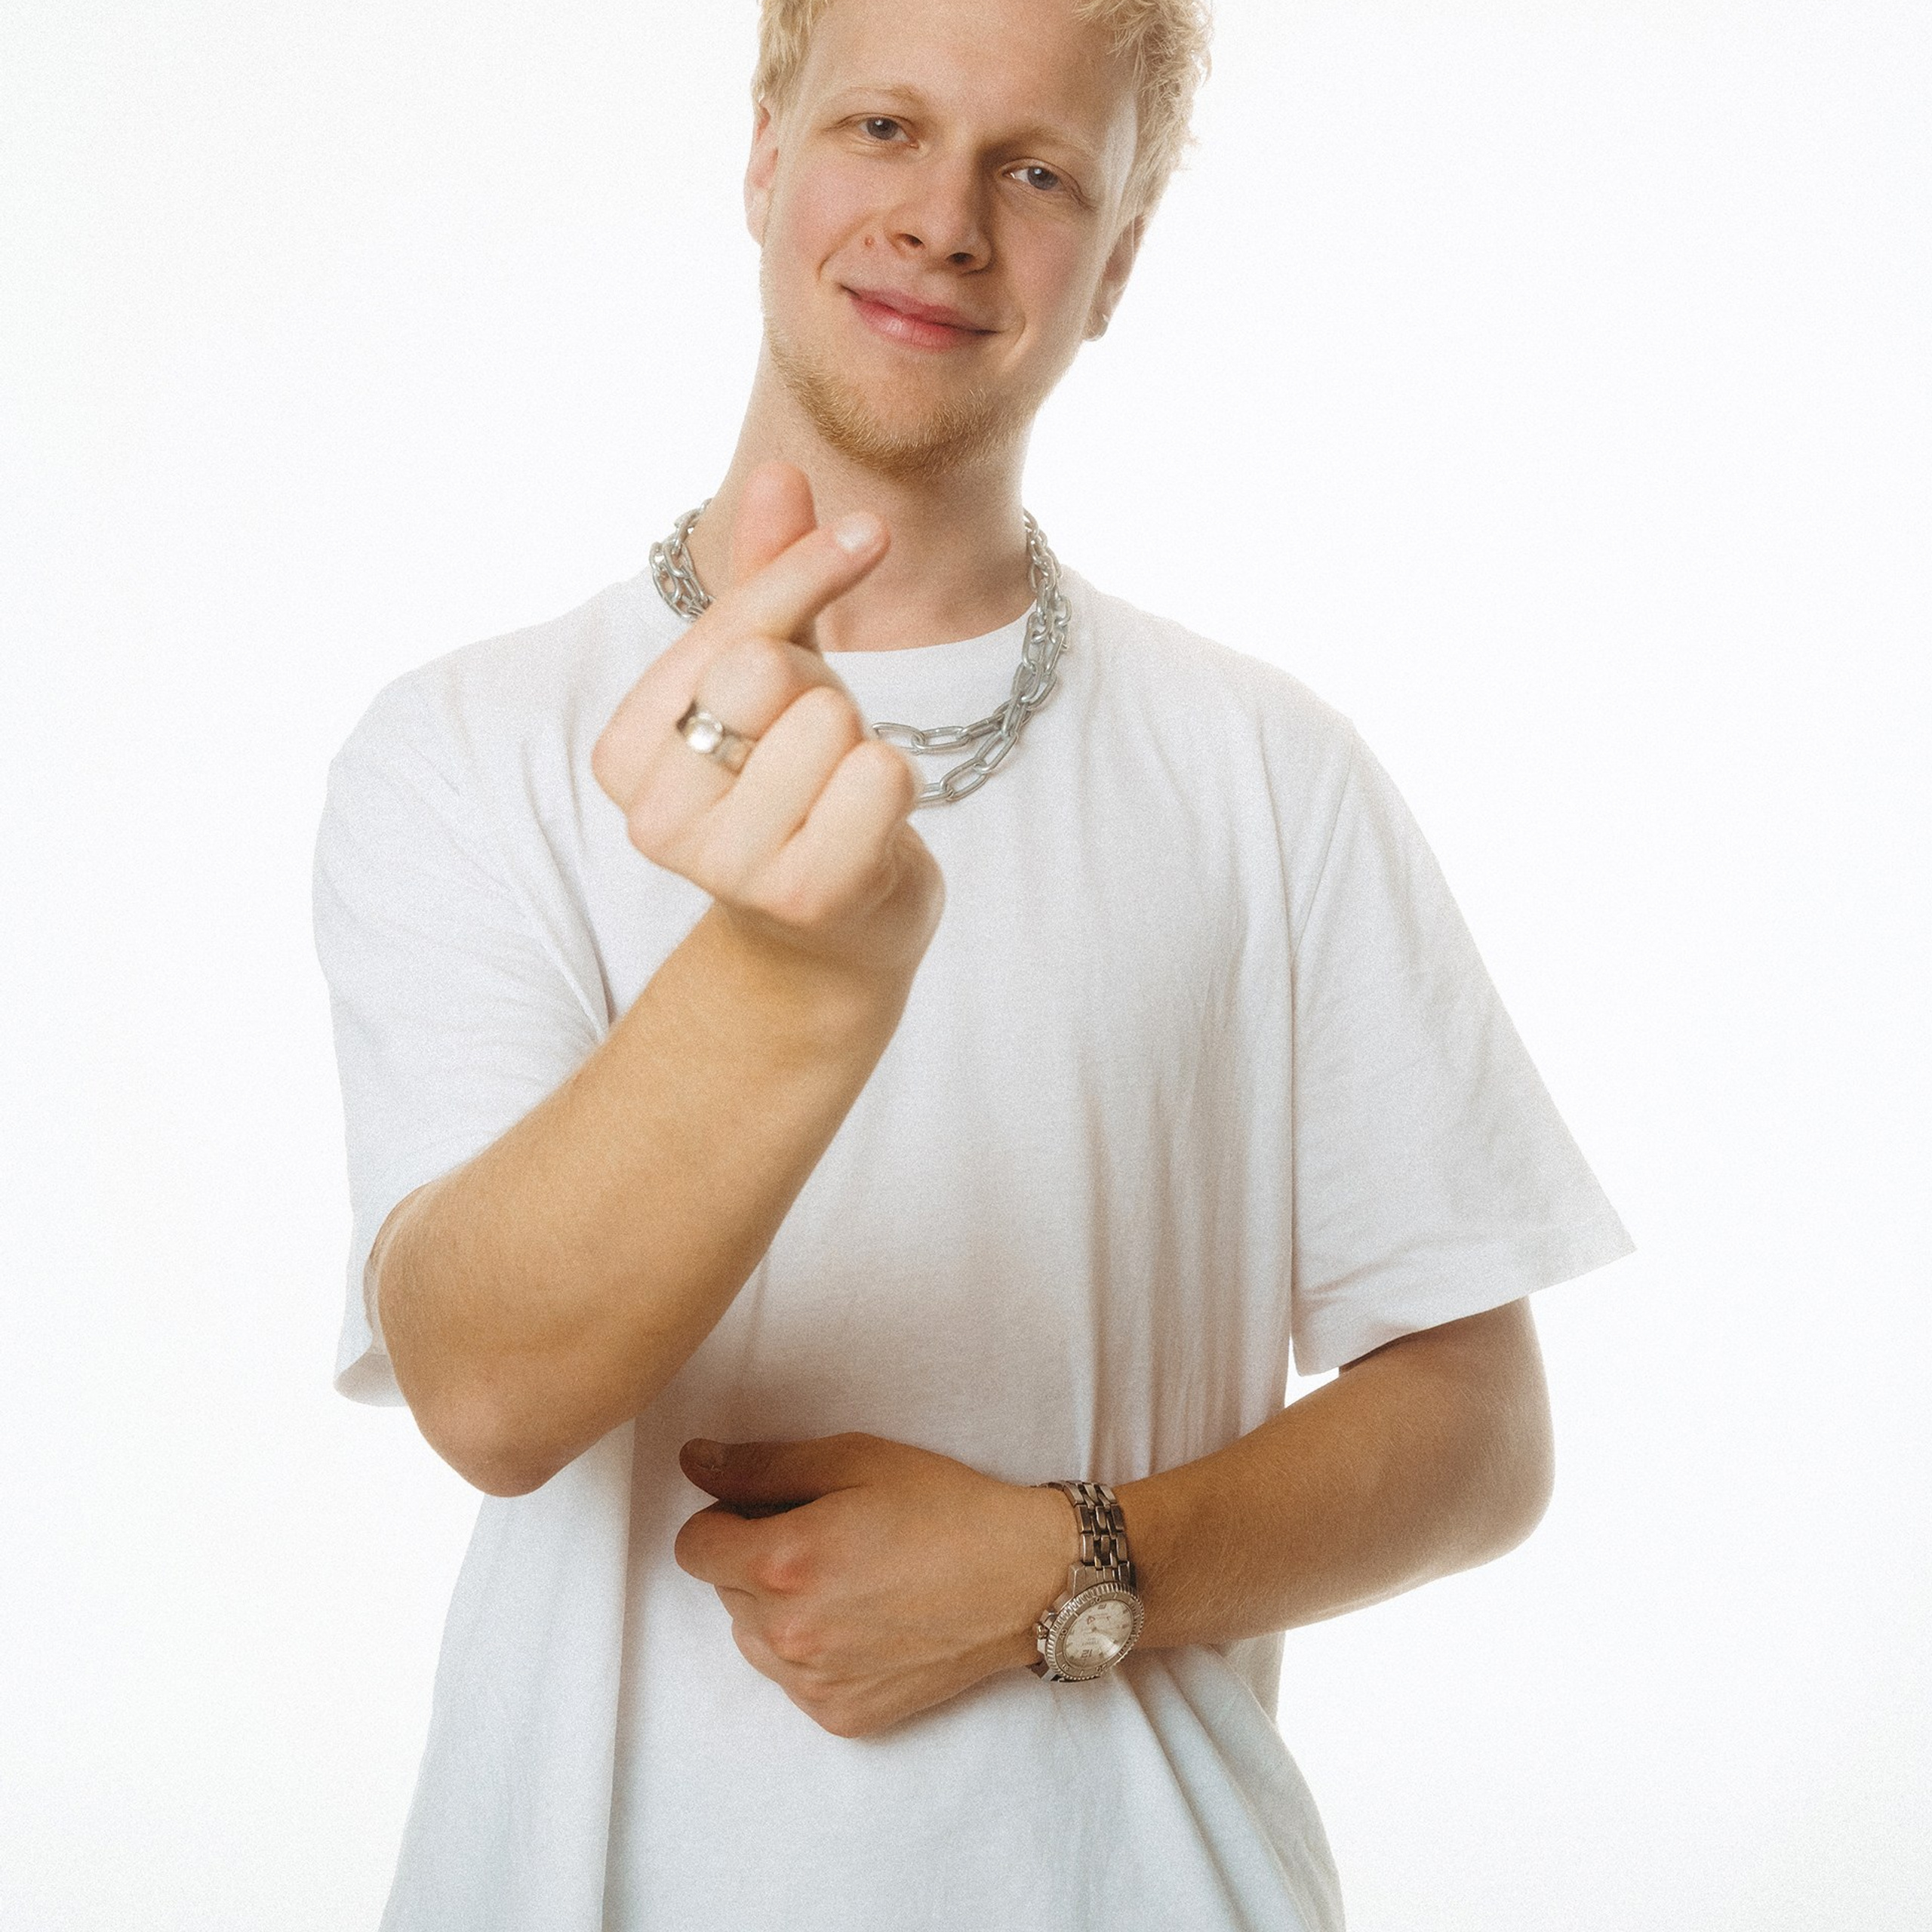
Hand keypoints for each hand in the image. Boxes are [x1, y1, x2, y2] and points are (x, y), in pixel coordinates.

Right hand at [591, 461, 943, 985]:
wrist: (835, 931)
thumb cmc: (798, 788)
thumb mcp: (779, 674)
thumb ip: (770, 580)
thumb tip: (779, 469)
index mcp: (623, 755)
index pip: (726, 626)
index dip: (806, 573)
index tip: (867, 537)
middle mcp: (652, 819)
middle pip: (768, 672)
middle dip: (823, 690)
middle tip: (821, 746)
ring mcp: (724, 867)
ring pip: (831, 723)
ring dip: (861, 746)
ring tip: (838, 795)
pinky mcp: (804, 896)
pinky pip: (880, 776)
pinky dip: (896, 788)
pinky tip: (867, 829)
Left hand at [674, 1432, 1073, 1738]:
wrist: (1022, 1581)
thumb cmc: (943, 1507)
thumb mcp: (855, 1459)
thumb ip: (763, 1465)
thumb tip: (694, 1461)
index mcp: (783, 1562)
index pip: (693, 1546)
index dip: (726, 1516)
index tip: (772, 1507)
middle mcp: (787, 1633)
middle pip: (723, 1588)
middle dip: (756, 1557)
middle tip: (827, 1536)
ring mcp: (813, 1683)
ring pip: (751, 1635)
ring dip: (778, 1606)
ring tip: (847, 1580)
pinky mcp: (839, 1717)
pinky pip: (791, 1677)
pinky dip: (812, 1649)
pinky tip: (865, 1621)